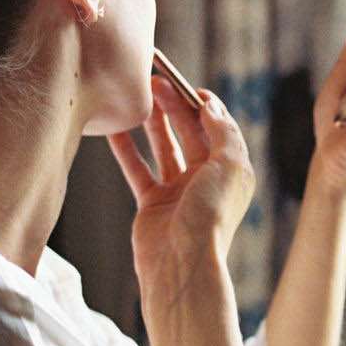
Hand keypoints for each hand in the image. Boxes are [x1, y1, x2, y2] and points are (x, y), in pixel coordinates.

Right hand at [106, 76, 255, 288]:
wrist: (181, 264)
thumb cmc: (211, 217)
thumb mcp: (228, 167)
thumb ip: (221, 132)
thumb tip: (210, 103)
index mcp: (232, 170)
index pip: (218, 127)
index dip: (203, 104)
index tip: (184, 83)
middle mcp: (208, 179)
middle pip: (190, 133)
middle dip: (175, 106)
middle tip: (155, 80)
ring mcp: (180, 191)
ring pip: (165, 147)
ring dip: (153, 122)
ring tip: (138, 95)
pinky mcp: (153, 203)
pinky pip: (138, 169)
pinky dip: (126, 149)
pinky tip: (113, 129)